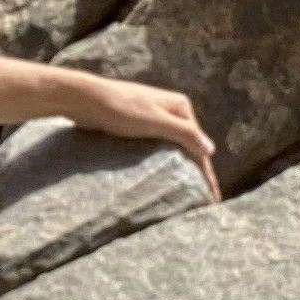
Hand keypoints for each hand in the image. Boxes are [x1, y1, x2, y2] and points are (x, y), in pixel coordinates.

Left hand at [62, 73, 219, 198]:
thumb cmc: (121, 108)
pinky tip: (162, 177)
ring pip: (173, 148)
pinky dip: (163, 163)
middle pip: (188, 146)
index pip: (199, 145)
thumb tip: (211, 149)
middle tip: (203, 200)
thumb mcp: (155, 121)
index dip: (207, 173)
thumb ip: (184, 134)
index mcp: (180, 107)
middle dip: (197, 172)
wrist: (86, 99)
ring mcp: (154, 117)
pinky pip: (156, 148)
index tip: (212, 198)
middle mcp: (171, 110)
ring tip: (187, 193)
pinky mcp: (138, 125)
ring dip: (181, 168)